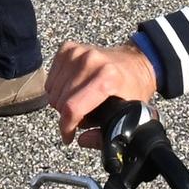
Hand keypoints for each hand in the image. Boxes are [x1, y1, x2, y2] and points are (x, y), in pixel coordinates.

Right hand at [43, 41, 160, 140]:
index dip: (66, 127)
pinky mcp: (69, 48)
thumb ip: (105, 135)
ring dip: (61, 102)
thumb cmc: (132, 88)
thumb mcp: (127, 114)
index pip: (72, 107)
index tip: (69, 137)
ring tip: (79, 103)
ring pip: (52, 91)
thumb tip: (82, 140)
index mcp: (107, 78)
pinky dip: (58, 88)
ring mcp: (78, 52)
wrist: (137, 61)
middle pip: (60, 101)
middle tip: (82, 118)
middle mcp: (90, 61)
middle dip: (67, 116)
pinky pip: (51, 78)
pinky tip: (73, 90)